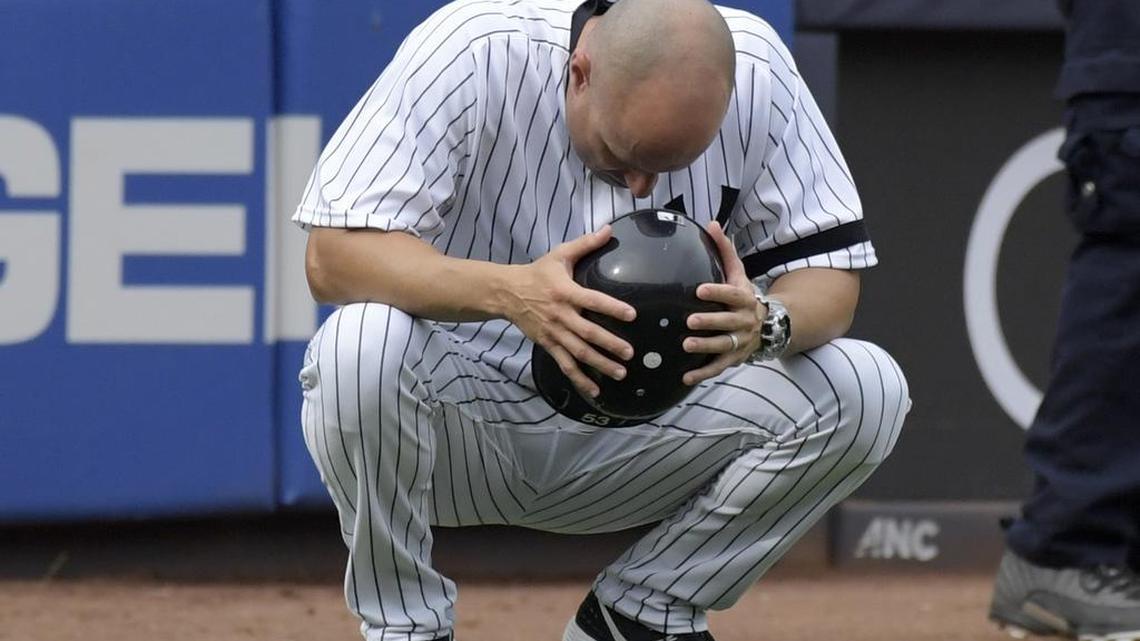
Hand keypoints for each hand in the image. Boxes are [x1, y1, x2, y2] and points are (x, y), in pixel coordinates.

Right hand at [507, 226, 636, 398]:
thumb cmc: (538, 273)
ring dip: (599, 364)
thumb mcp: (560, 254)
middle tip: (630, 354)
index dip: (612, 308)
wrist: (506, 292)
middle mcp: (560, 315)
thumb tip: (610, 229)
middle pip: (587, 333)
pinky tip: (595, 390)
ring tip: (620, 373)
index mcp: (565, 291)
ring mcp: (553, 333)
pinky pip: (565, 364)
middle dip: (609, 344)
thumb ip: (586, 244)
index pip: (592, 300)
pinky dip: (579, 378)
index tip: (632, 315)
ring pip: (578, 352)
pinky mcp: (547, 344)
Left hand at [682, 221, 763, 384]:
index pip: (731, 294)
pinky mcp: (734, 358)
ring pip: (723, 346)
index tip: (699, 290)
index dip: (717, 292)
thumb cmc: (743, 295)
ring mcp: (740, 341)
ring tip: (685, 346)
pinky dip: (703, 374)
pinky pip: (718, 368)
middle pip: (728, 323)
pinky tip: (685, 377)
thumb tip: (711, 223)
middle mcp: (744, 321)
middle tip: (690, 321)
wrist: (768, 325)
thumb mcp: (738, 273)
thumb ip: (725, 251)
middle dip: (710, 322)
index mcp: (744, 298)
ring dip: (705, 347)